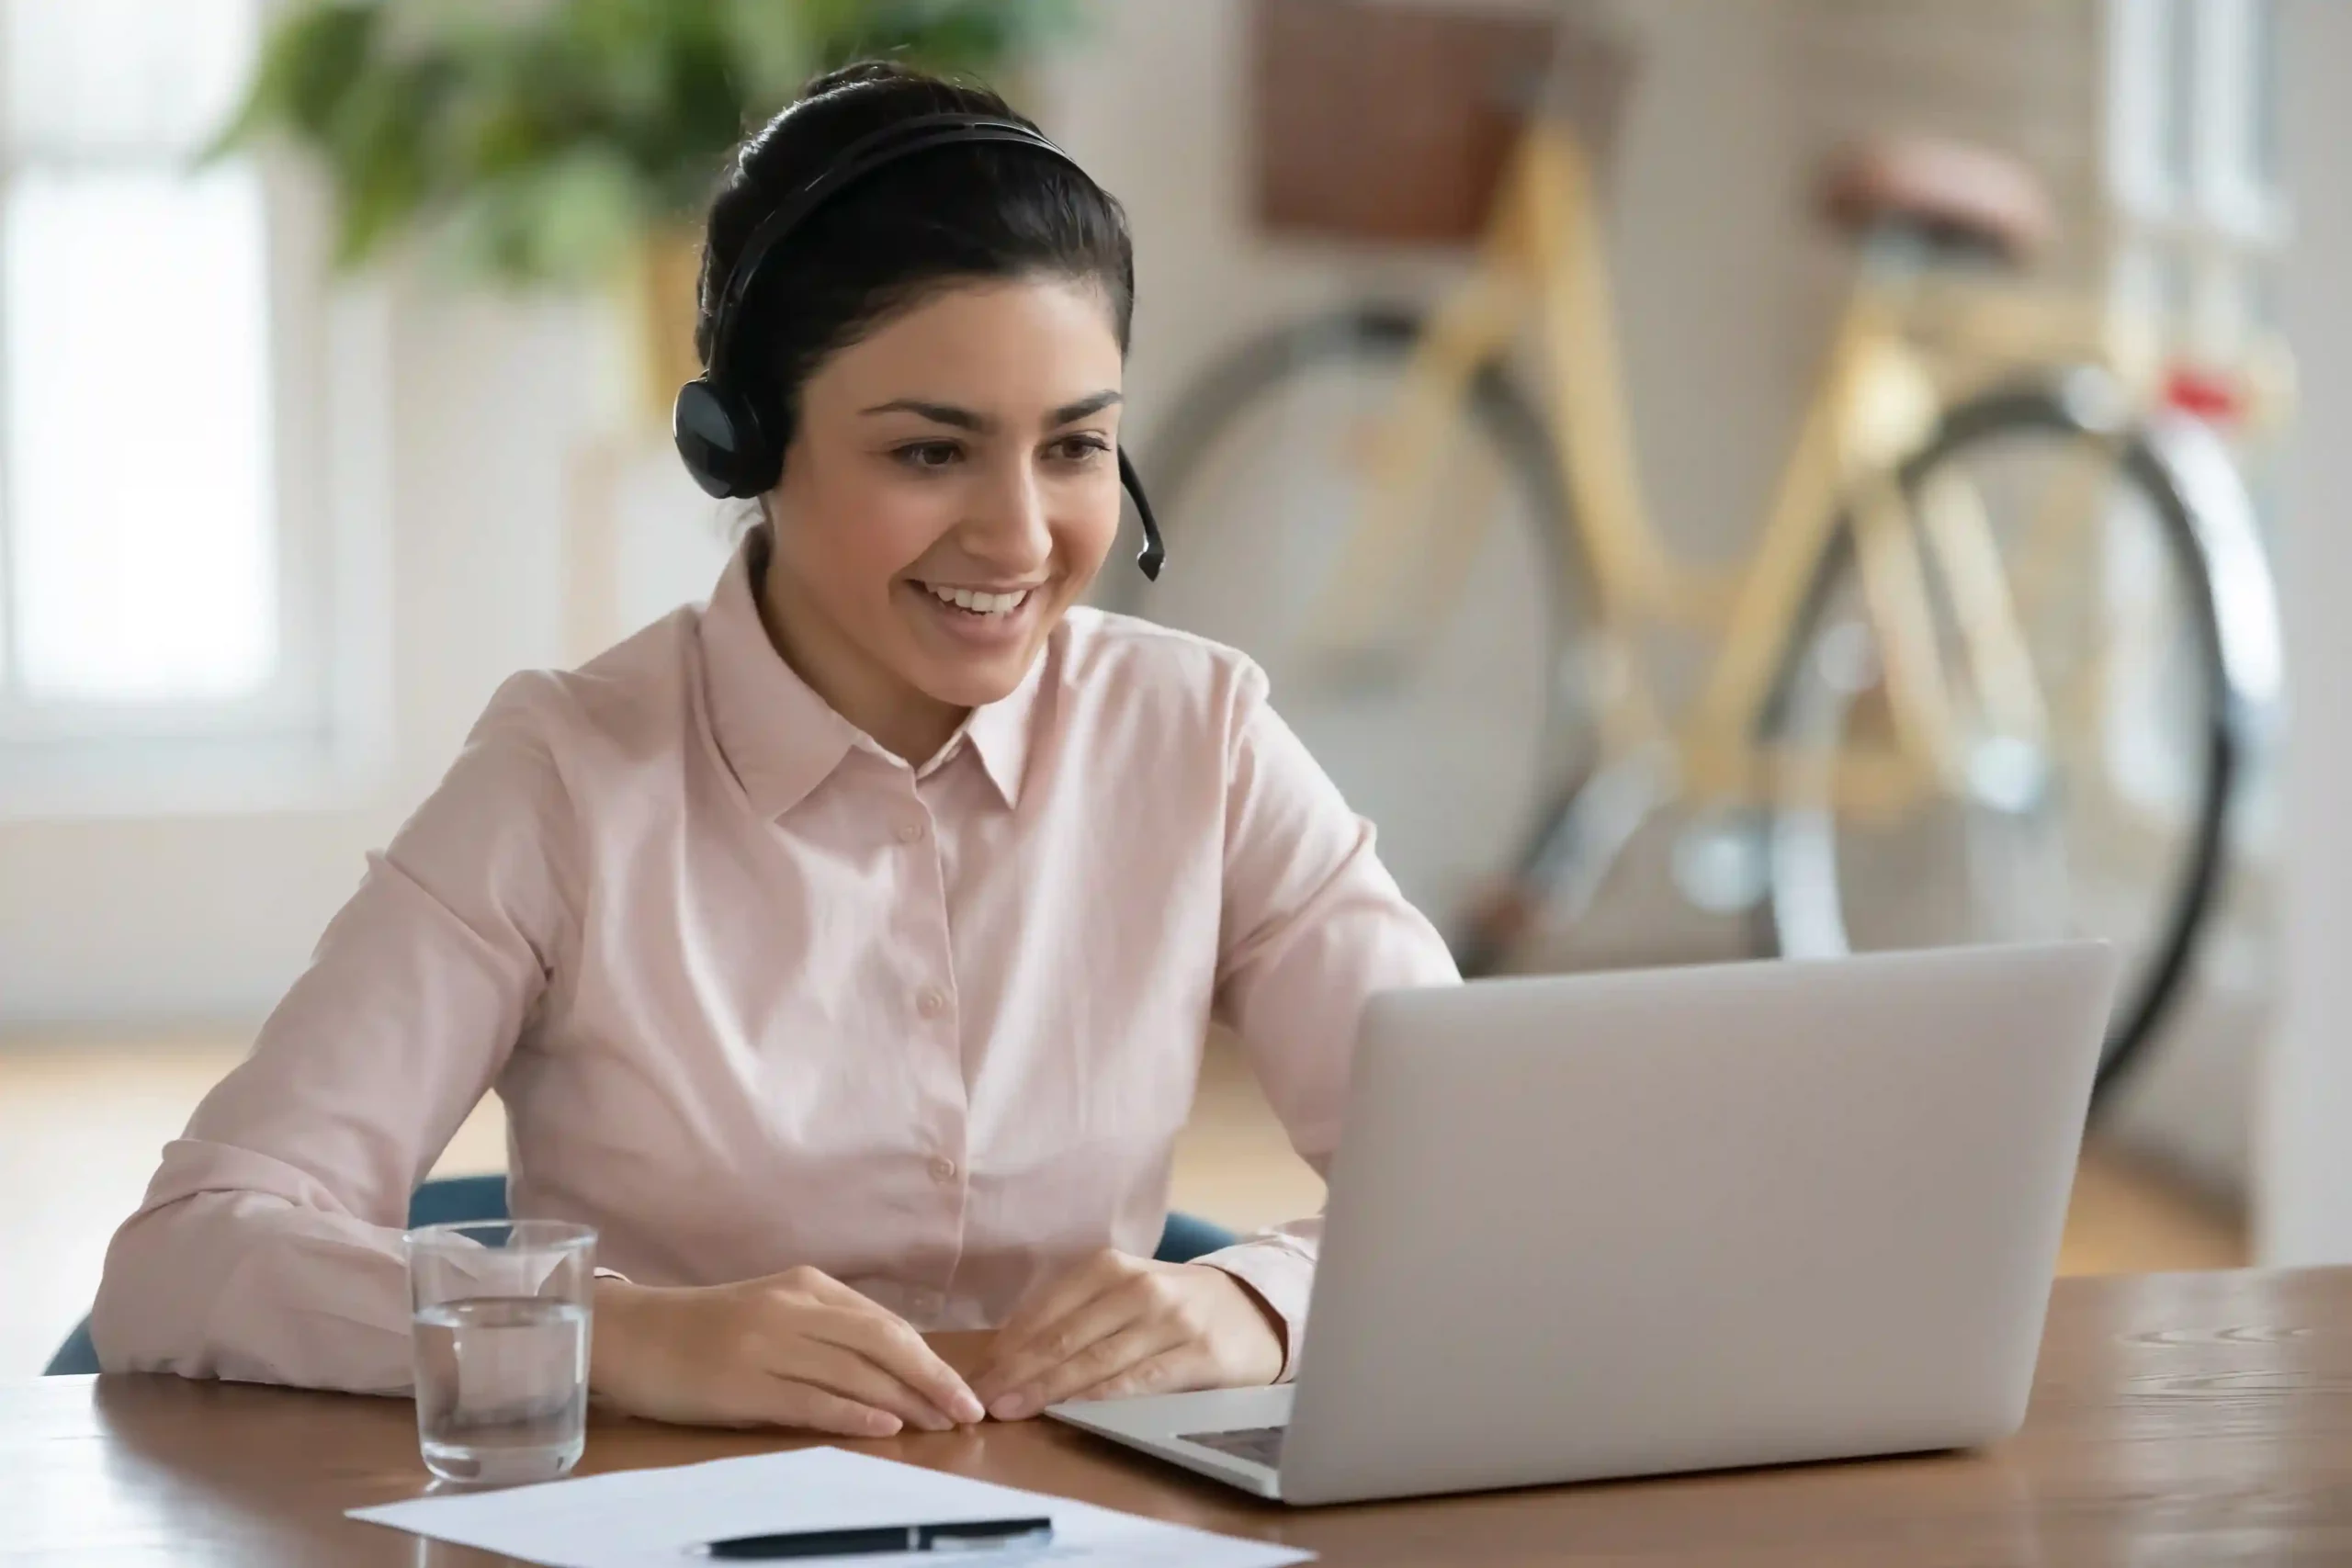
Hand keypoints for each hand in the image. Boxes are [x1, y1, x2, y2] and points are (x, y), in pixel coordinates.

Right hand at [589, 1267, 985, 1435]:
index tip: (964, 1390)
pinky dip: (854, 1412)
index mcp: (809, 1286)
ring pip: (855, 1371)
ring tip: (942, 1426)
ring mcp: (768, 1344)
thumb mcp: (775, 1313)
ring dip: (906, 1401)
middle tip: (969, 1413)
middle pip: (882, 1343)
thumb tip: (896, 1369)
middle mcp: (794, 1308)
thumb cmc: (708, 1330)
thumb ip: (828, 1330)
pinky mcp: (742, 1383)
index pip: (886, 1324)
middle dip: (934, 1379)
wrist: (631, 1335)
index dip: (931, 1359)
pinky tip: (886, 1426)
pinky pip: (810, 1398)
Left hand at [972, 1251, 1284, 1420]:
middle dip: (1016, 1372)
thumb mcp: (1122, 1292)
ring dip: (1046, 1389)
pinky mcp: (1198, 1355)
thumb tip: (1006, 1355)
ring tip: (1011, 1410)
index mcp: (1110, 1266)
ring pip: (1095, 1360)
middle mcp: (1138, 1287)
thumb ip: (1073, 1314)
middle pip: (1063, 1336)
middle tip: (980, 1401)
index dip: (1006, 1346)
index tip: (975, 1376)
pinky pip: (1138, 1381)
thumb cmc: (1173, 1306)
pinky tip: (1070, 1411)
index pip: (1045, 1309)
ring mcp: (1171, 1320)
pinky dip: (1100, 1398)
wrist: (1253, 1309)